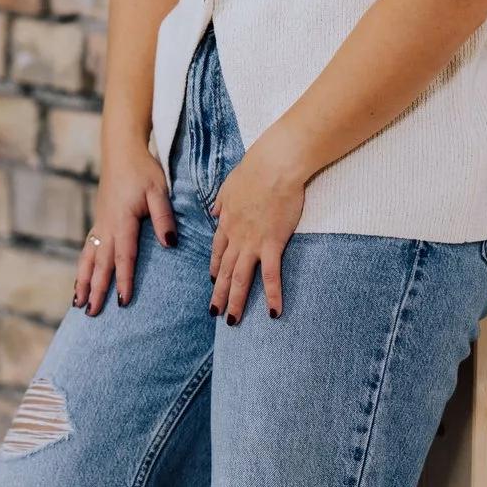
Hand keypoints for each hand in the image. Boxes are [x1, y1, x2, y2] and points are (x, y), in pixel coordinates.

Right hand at [75, 140, 175, 312]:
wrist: (121, 151)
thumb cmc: (143, 170)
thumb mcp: (159, 190)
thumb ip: (163, 217)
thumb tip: (169, 244)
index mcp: (123, 220)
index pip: (124, 256)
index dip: (124, 280)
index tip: (123, 301)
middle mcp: (107, 225)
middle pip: (100, 263)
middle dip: (96, 289)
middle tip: (91, 313)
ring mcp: (100, 224)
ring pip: (88, 258)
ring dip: (83, 281)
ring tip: (78, 303)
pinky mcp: (99, 222)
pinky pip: (87, 250)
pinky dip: (82, 268)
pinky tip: (80, 281)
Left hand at [207, 151, 307, 322]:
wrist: (274, 166)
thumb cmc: (255, 170)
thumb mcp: (229, 185)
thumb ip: (222, 201)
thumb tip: (215, 211)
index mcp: (226, 221)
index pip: (217, 250)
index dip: (213, 267)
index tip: (212, 280)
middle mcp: (235, 236)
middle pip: (223, 270)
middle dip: (218, 293)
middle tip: (214, 312)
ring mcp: (252, 242)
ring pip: (240, 278)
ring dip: (235, 301)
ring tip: (231, 320)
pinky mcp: (272, 244)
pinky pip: (271, 276)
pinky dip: (271, 295)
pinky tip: (273, 312)